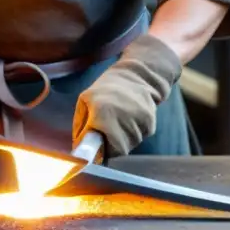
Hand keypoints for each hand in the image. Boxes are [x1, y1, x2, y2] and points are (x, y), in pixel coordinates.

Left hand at [72, 34, 181, 156]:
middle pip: (120, 149)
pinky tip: (130, 117)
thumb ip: (81, 125)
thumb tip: (79, 147)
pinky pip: (141, 136)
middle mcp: (123, 118)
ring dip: (124, 138)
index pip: (106, 150)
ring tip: (119, 121)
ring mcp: (139, 120)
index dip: (102, 154)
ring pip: (131, 144)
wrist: (135, 75)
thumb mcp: (85, 100)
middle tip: (107, 133)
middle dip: (112, 146)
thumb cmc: (105, 88)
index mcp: (103, 112)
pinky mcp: (150, 121)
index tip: (97, 152)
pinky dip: (135, 131)